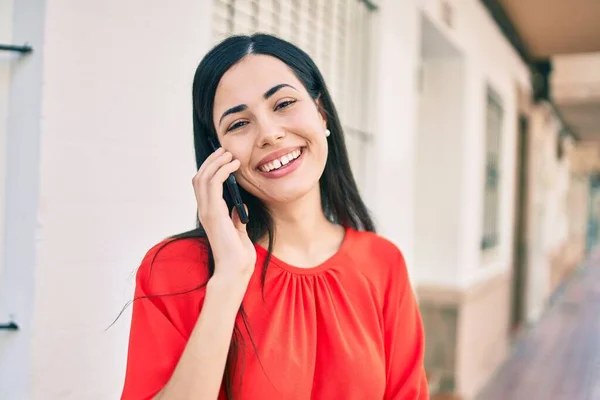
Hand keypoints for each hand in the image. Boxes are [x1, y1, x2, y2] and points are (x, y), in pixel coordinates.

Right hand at [193, 147, 255, 283]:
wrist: (235, 270)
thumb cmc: (238, 256)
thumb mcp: (239, 233)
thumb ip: (237, 220)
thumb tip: (240, 208)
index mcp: (210, 214)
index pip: (203, 185)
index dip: (211, 169)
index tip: (225, 158)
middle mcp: (205, 211)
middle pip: (200, 177)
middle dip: (211, 161)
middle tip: (225, 151)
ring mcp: (207, 211)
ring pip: (203, 177)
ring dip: (216, 162)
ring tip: (229, 154)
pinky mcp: (214, 213)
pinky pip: (213, 184)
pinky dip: (221, 171)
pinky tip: (233, 166)